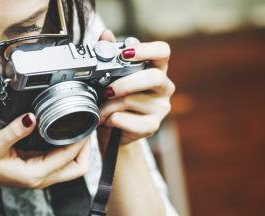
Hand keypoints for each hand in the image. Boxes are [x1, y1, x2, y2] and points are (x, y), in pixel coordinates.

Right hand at [0, 113, 90, 194]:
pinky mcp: (33, 168)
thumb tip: (32, 117)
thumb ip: (15, 130)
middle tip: (88, 124)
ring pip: (69, 165)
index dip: (81, 141)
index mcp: (34, 174)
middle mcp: (39, 177)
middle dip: (86, 148)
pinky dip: (65, 147)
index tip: (87, 121)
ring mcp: (37, 174)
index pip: (69, 159)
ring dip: (78, 147)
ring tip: (80, 124)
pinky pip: (58, 159)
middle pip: (77, 168)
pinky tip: (63, 130)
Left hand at [97, 30, 175, 145]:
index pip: (162, 52)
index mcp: (156, 68)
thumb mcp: (110, 75)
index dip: (146, 50)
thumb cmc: (114, 99)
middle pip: (153, 78)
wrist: (113, 130)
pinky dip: (110, 120)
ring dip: (109, 105)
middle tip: (107, 90)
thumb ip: (109, 54)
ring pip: (132, 100)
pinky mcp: (151, 126)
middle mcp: (164, 87)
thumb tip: (105, 35)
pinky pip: (126, 120)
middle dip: (125, 83)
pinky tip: (107, 120)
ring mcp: (160, 108)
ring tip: (101, 108)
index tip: (125, 53)